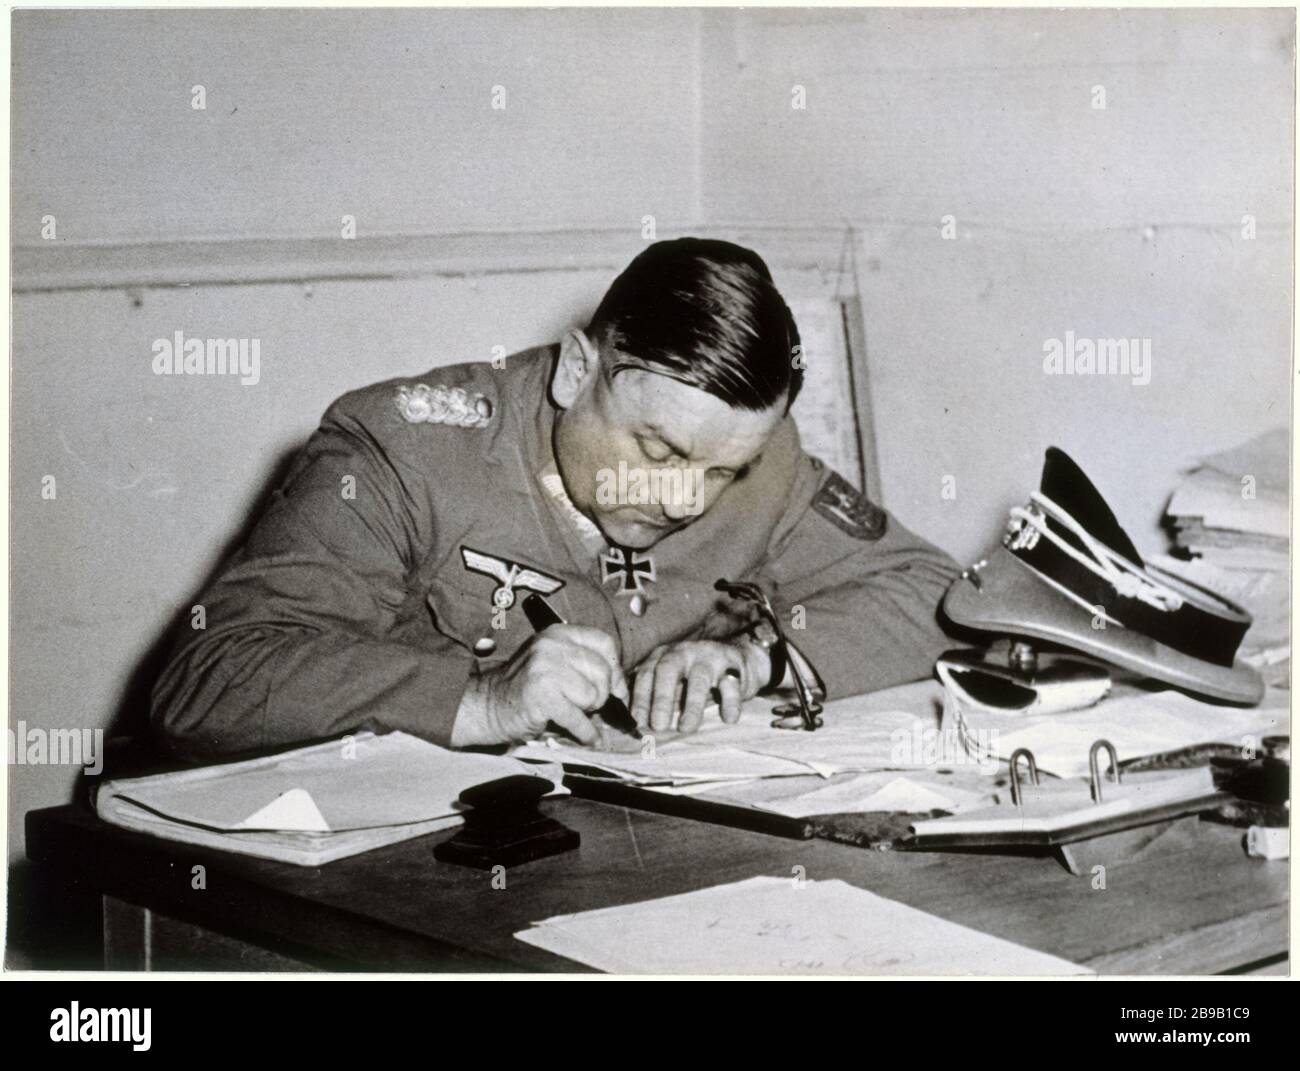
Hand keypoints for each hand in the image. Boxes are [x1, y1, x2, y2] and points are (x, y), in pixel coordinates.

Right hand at [453, 626, 627, 746]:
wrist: (486, 706)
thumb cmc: (526, 689)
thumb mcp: (553, 663)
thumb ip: (582, 666)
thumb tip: (621, 691)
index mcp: (558, 633)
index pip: (604, 643)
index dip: (616, 669)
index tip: (617, 690)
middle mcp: (551, 645)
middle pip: (602, 671)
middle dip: (602, 695)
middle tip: (589, 708)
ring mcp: (545, 668)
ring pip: (592, 695)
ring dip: (588, 712)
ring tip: (573, 714)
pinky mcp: (541, 695)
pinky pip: (578, 718)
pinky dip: (586, 732)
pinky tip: (586, 737)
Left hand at [631, 639, 769, 734]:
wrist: (736, 661)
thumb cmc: (694, 679)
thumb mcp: (673, 682)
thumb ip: (656, 697)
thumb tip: (638, 726)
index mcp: (664, 655)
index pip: (647, 673)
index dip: (641, 698)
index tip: (638, 723)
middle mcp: (684, 652)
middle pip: (668, 669)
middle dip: (661, 698)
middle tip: (658, 726)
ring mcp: (709, 657)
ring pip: (699, 678)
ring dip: (692, 705)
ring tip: (686, 728)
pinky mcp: (734, 666)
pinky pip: (732, 685)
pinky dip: (731, 702)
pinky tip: (729, 718)